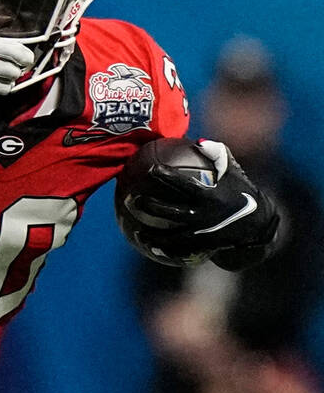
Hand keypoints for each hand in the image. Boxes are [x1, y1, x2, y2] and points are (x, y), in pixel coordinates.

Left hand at [136, 139, 280, 269]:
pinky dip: (166, 251)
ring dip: (153, 236)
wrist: (259, 225)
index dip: (167, 176)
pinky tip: (151, 250)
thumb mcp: (234, 173)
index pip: (184, 184)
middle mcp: (205, 215)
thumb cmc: (241, 193)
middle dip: (151, 206)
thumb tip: (199, 141)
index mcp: (210, 196)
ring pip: (173, 237)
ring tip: (137, 233)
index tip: (151, 169)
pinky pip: (182, 251)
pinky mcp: (204, 246)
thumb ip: (217, 156)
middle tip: (134, 199)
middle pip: (172, 211)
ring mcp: (203, 233)